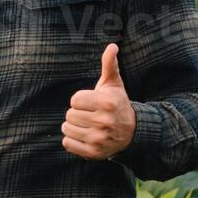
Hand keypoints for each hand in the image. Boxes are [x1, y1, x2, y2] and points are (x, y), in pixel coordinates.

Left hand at [61, 42, 135, 159]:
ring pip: (66, 128)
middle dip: (77, 113)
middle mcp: (104, 121)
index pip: (75, 99)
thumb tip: (112, 45)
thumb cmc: (117, 103)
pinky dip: (72, 140)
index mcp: (107, 103)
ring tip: (87, 125)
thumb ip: (109, 64)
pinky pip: (67, 143)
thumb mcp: (114, 84)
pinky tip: (84, 136)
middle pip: (69, 114)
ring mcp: (99, 139)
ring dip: (73, 126)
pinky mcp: (94, 153)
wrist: (131, 132)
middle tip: (90, 115)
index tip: (91, 102)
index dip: (80, 100)